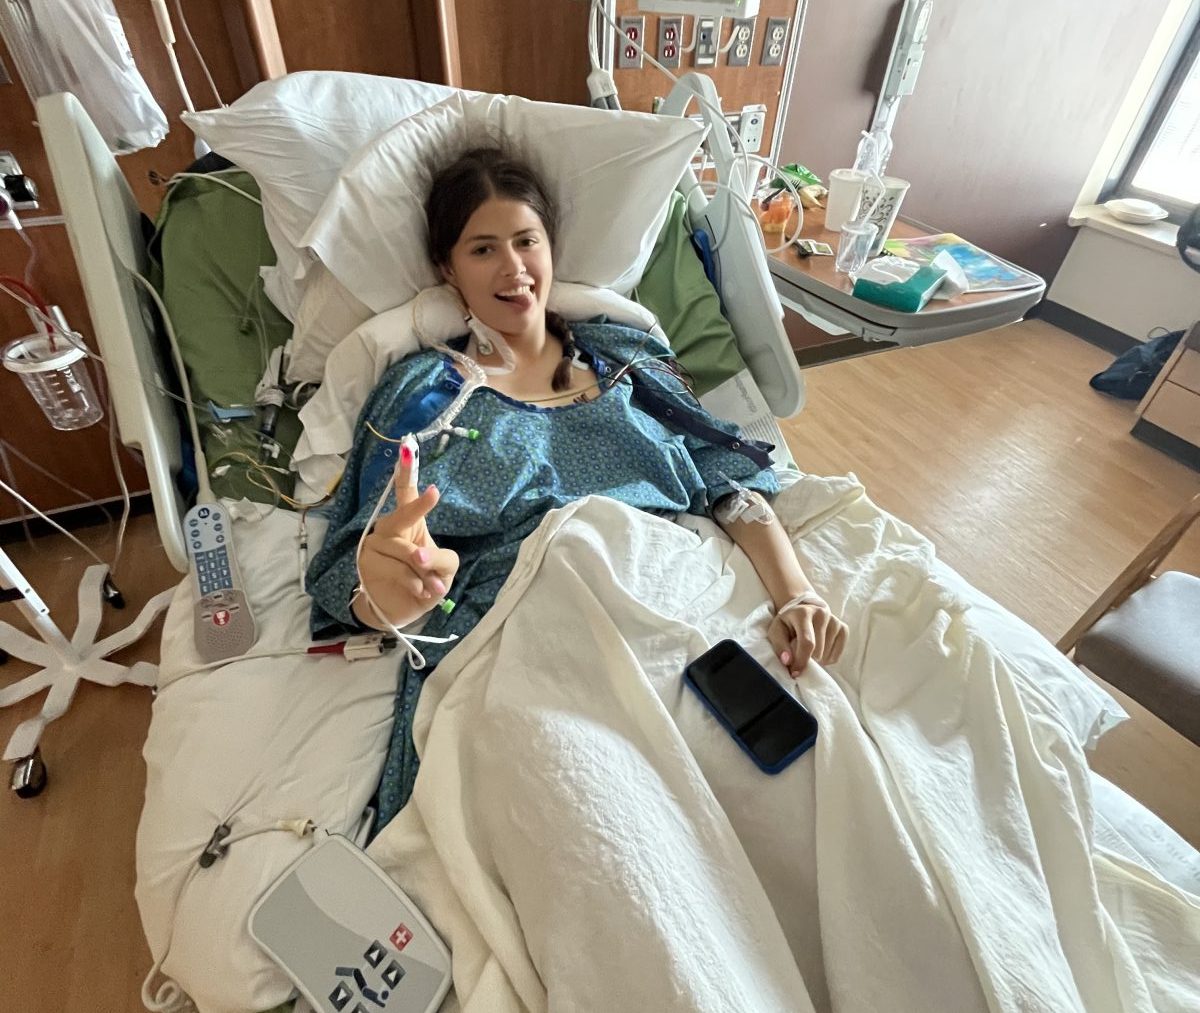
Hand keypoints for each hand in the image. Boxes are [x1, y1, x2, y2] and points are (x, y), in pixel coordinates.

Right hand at [353, 458, 458, 630]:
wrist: (399, 609)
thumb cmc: (423, 582)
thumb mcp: (443, 570)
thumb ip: (440, 559)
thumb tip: (420, 559)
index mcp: (408, 522)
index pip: (405, 493)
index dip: (406, 472)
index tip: (408, 449)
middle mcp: (388, 528)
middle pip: (401, 515)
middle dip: (418, 507)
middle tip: (435, 493)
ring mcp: (375, 546)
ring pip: (406, 552)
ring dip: (424, 572)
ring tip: (431, 586)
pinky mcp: (368, 565)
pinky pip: (397, 570)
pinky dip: (414, 583)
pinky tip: (418, 591)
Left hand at [767, 599, 847, 677]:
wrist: (802, 610)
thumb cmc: (788, 623)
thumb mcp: (776, 631)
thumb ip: (780, 646)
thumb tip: (788, 661)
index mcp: (803, 613)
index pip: (807, 643)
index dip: (802, 661)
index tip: (795, 672)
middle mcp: (822, 614)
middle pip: (818, 652)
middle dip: (807, 660)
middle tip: (798, 655)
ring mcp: (835, 621)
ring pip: (827, 656)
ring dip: (817, 660)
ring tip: (809, 650)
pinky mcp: (843, 629)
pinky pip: (836, 656)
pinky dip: (826, 659)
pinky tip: (819, 650)